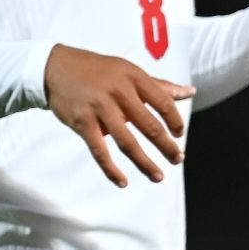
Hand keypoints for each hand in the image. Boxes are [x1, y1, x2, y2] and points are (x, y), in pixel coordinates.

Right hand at [44, 44, 195, 187]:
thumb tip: (191, 92)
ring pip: (127, 142)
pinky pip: (100, 151)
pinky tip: (123, 181)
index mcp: (135, 77)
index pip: (164, 103)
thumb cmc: (100, 71)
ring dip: (144, 162)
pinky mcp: (82, 122)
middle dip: (166, 146)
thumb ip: (161, 86)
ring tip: (158, 176)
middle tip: (178, 159)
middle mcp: (119, 92)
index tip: (180, 135)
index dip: (175, 121)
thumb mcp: (131, 72)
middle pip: (149, 125)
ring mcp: (99, 108)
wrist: (57, 68)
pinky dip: (111, 169)